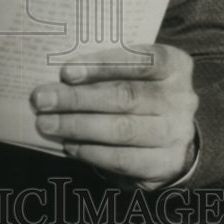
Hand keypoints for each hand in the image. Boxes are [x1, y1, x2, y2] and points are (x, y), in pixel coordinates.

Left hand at [29, 44, 197, 190]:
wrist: (170, 132)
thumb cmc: (138, 89)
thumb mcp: (131, 71)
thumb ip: (105, 69)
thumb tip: (59, 77)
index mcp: (175, 65)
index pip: (141, 59)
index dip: (102, 65)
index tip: (66, 72)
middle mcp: (182, 98)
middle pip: (125, 96)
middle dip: (77, 99)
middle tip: (42, 99)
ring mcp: (177, 133)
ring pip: (122, 129)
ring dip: (78, 126)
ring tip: (47, 123)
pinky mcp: (167, 163)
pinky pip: (124, 159)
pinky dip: (92, 152)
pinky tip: (69, 145)